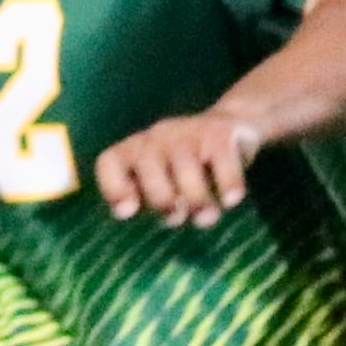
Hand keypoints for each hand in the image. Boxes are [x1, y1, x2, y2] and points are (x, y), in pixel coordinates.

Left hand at [96, 105, 257, 225]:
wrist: (235, 127)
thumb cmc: (190, 169)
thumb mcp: (167, 185)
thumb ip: (155, 202)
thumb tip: (153, 213)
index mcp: (136, 150)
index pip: (110, 162)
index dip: (114, 188)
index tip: (128, 212)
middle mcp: (157, 137)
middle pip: (149, 169)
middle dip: (164, 201)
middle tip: (180, 218)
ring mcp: (188, 132)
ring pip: (186, 169)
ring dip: (197, 200)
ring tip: (208, 217)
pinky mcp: (220, 133)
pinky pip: (222, 162)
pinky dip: (228, 184)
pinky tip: (231, 200)